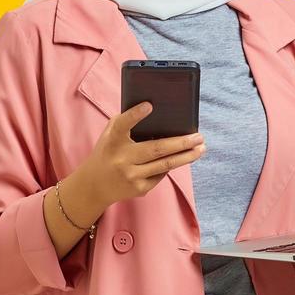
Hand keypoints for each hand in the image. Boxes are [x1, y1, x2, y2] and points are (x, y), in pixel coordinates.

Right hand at [77, 101, 205, 206]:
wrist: (94, 186)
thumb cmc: (107, 152)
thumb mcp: (110, 135)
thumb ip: (126, 122)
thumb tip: (155, 111)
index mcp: (112, 141)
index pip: (122, 125)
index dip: (135, 115)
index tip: (149, 105)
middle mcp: (121, 159)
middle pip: (156, 149)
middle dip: (181, 142)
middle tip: (199, 136)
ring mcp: (131, 176)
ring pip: (165, 165)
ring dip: (186, 156)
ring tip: (201, 148)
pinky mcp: (139, 189)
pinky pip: (161, 174)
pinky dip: (171, 165)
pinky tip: (182, 158)